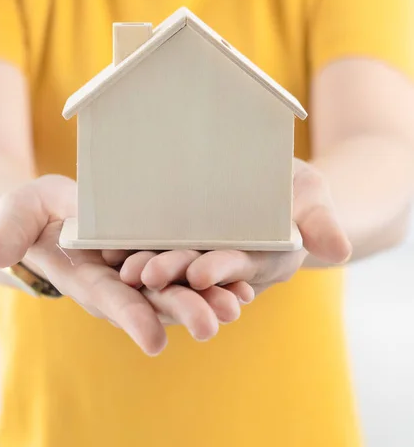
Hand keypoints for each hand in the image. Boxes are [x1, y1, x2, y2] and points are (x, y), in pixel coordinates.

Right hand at [0, 175, 252, 354]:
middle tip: (213, 323)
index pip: (110, 300)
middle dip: (181, 310)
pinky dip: (215, 275)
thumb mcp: (22, 210)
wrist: (62, 208)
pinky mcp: (163, 249)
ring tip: (238, 304)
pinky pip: (190, 265)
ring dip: (208, 297)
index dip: (131, 317)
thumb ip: (11, 230)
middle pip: (153, 299)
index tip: (154, 339)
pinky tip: (243, 281)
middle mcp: (121, 280)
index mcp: (89, 277)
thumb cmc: (39, 210)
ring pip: (179, 286)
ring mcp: (145, 266)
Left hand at [118, 159, 351, 296]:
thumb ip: (322, 221)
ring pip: (176, 263)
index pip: (245, 266)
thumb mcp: (312, 195)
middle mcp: (231, 261)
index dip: (224, 270)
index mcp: (265, 258)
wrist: (273, 178)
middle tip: (148, 275)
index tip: (202, 273)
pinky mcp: (182, 237)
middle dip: (176, 274)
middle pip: (203, 270)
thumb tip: (340, 250)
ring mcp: (204, 251)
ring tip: (126, 269)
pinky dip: (140, 247)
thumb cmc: (295, 188)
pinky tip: (113, 250)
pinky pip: (160, 243)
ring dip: (152, 267)